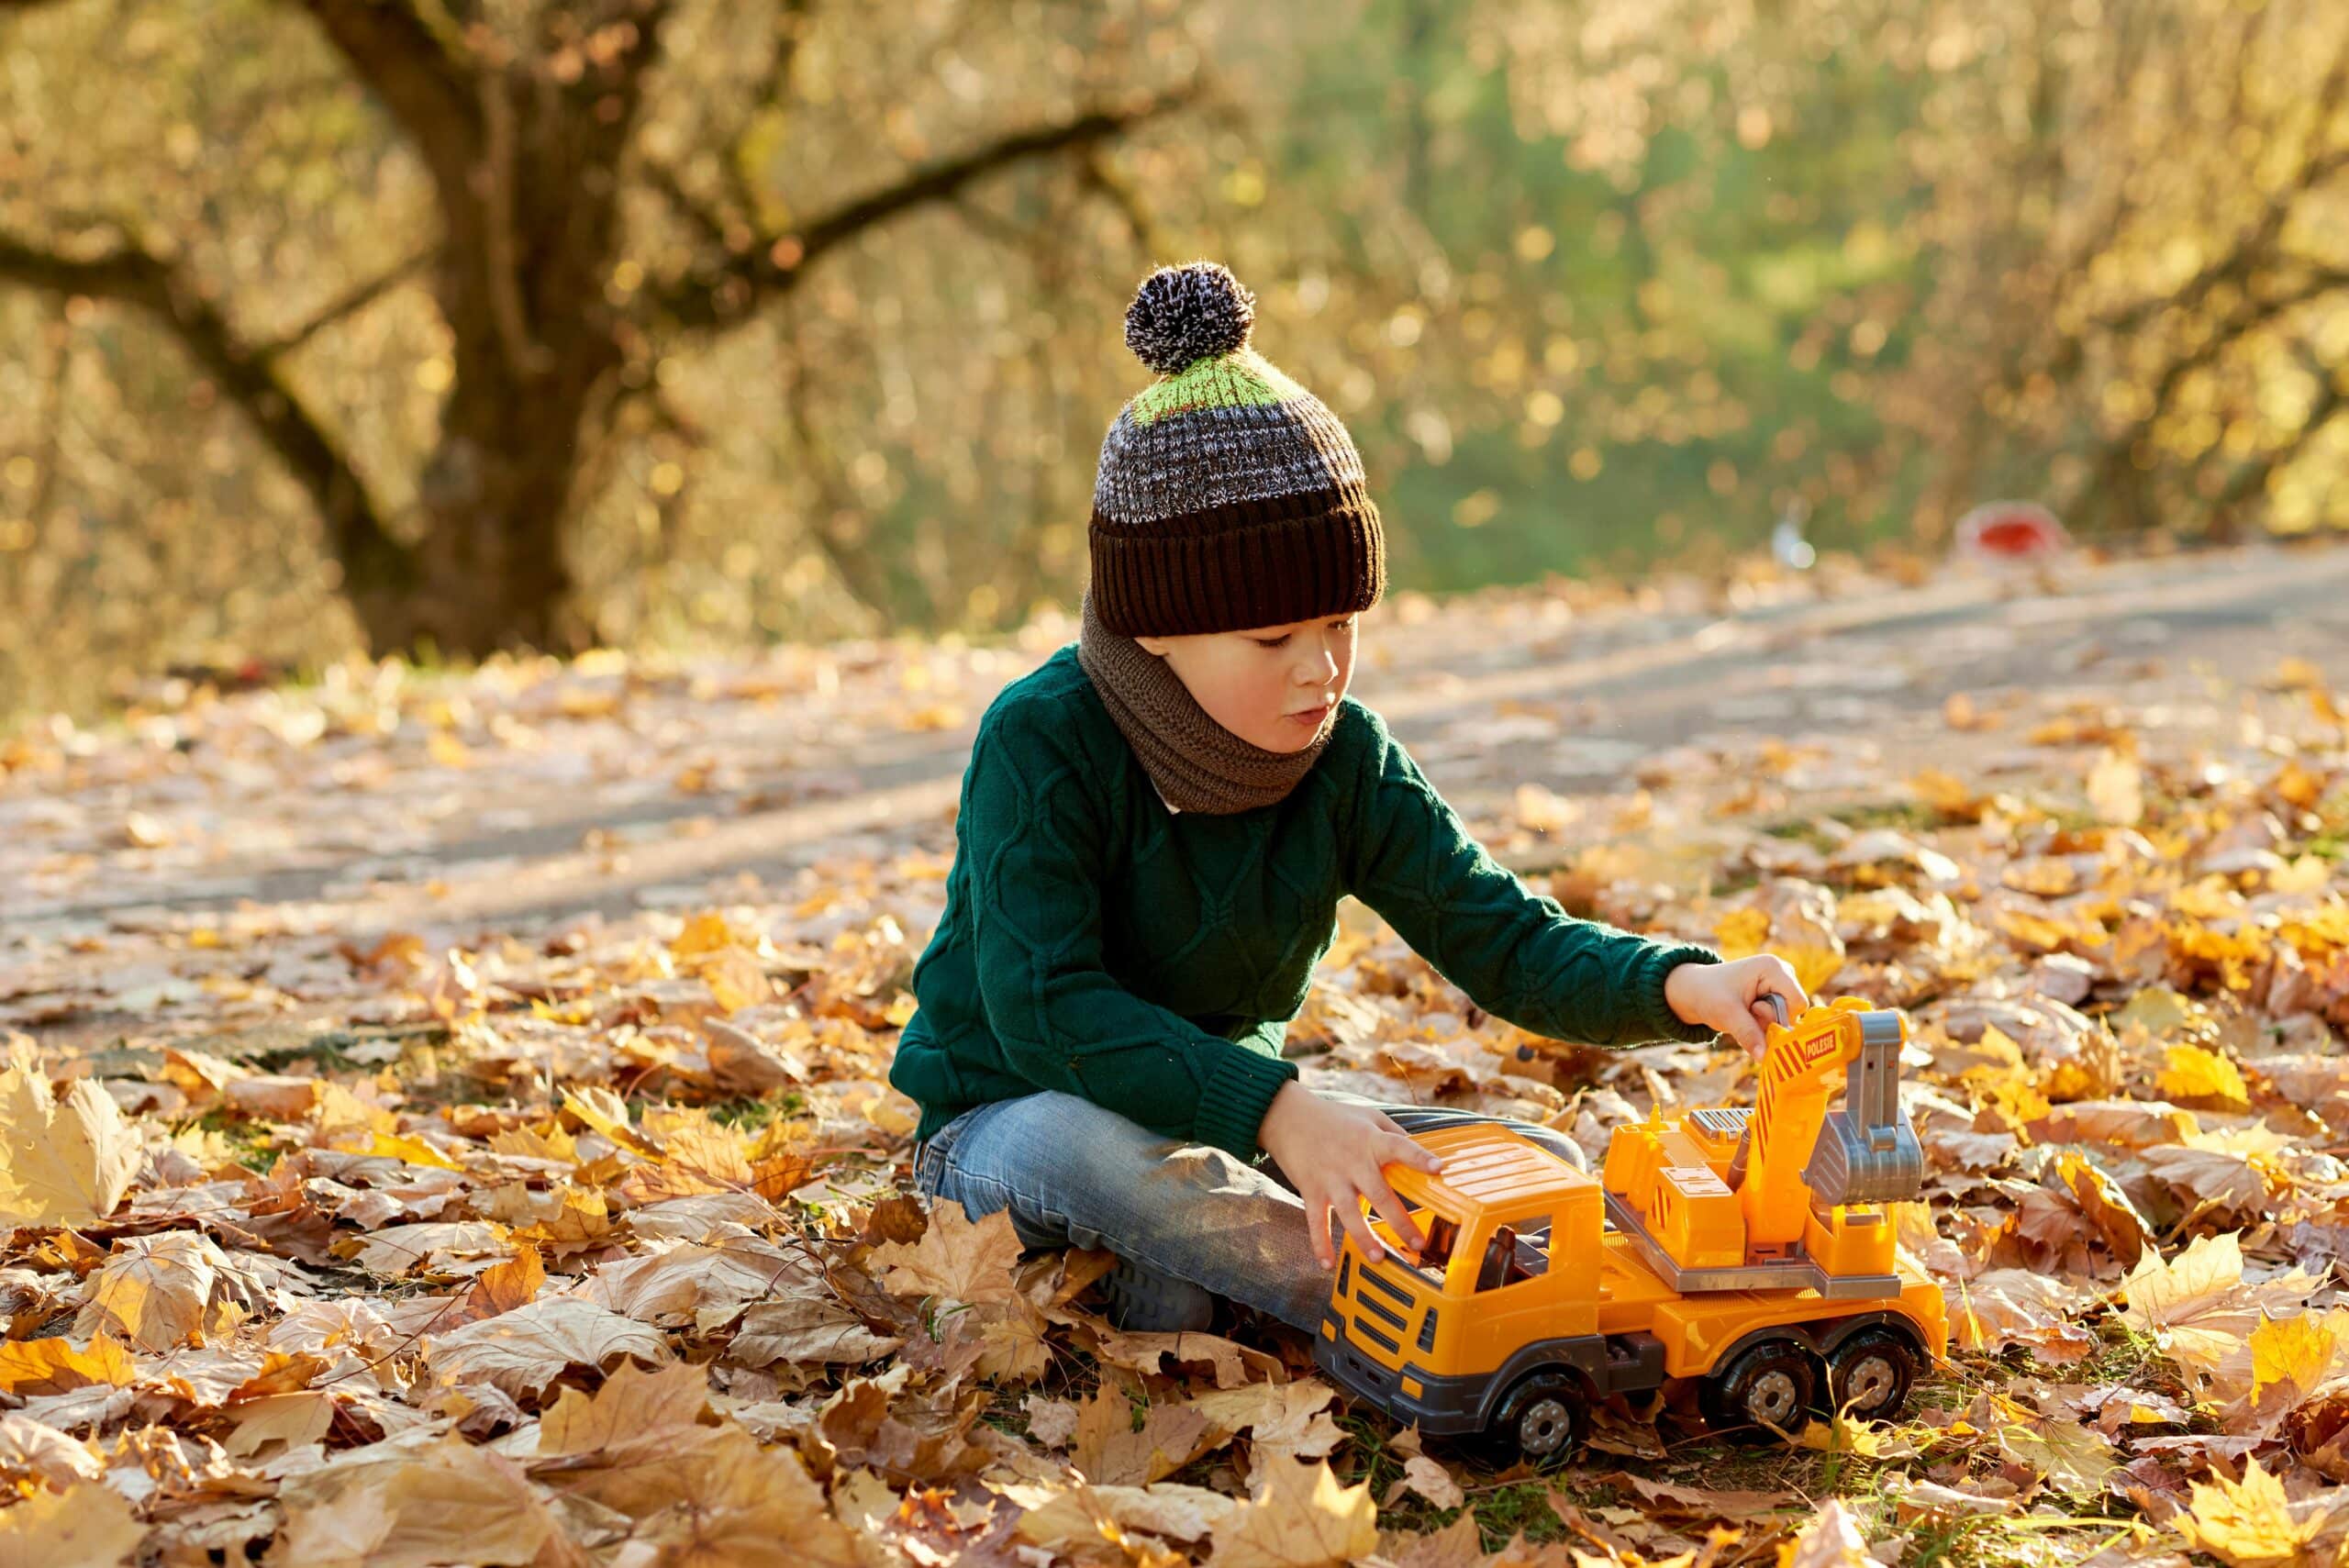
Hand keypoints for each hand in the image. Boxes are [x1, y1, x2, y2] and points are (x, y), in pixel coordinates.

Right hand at [1256, 1083, 1444, 1269]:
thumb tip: (1420, 1149)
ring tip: (1379, 1258)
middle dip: (1400, 1221)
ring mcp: (1330, 1178)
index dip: (1419, 1158)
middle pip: (1379, 1194)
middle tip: (1418, 1242)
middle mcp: (1352, 1161)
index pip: (1400, 1147)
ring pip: (1350, 1214)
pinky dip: (1320, 1244)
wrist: (1287, 1116)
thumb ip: (1393, 1132)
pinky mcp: (1311, 1190)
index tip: (1439, 1168)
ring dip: (1364, 1238)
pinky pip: (1317, 1222)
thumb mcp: (1367, 1115)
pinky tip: (1328, 1264)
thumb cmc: (1333, 1117)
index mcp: (1370, 1140)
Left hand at [1664, 955, 1808, 1058]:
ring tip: (1745, 1013)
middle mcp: (1783, 973)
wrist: (1695, 990)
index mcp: (1774, 968)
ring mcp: (1781, 985)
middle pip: (1793, 1012)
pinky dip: (1764, 1025)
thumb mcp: (1727, 1014)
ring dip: (1765, 1025)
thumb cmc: (1709, 995)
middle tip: (1747, 1012)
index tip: (1754, 1011)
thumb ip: (1748, 1034)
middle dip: (1770, 1021)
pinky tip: (1748, 1016)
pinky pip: (1780, 1021)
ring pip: (1787, 1019)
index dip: (1779, 1017)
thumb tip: (1765, 1058)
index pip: (1797, 1003)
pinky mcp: (1777, 996)